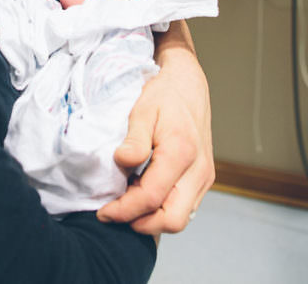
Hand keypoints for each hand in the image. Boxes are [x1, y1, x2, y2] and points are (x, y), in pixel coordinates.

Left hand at [96, 21, 213, 234]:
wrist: (188, 83)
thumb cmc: (164, 94)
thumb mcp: (142, 110)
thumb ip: (134, 140)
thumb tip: (122, 163)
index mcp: (181, 153)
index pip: (151, 198)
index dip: (124, 210)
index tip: (103, 211)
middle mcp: (199, 170)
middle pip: (172, 221)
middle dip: (140, 223)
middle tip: (115, 211)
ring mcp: (204, 177)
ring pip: (180, 218)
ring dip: (151, 218)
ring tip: (127, 199)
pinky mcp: (204, 178)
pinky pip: (184, 207)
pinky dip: (162, 208)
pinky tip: (142, 191)